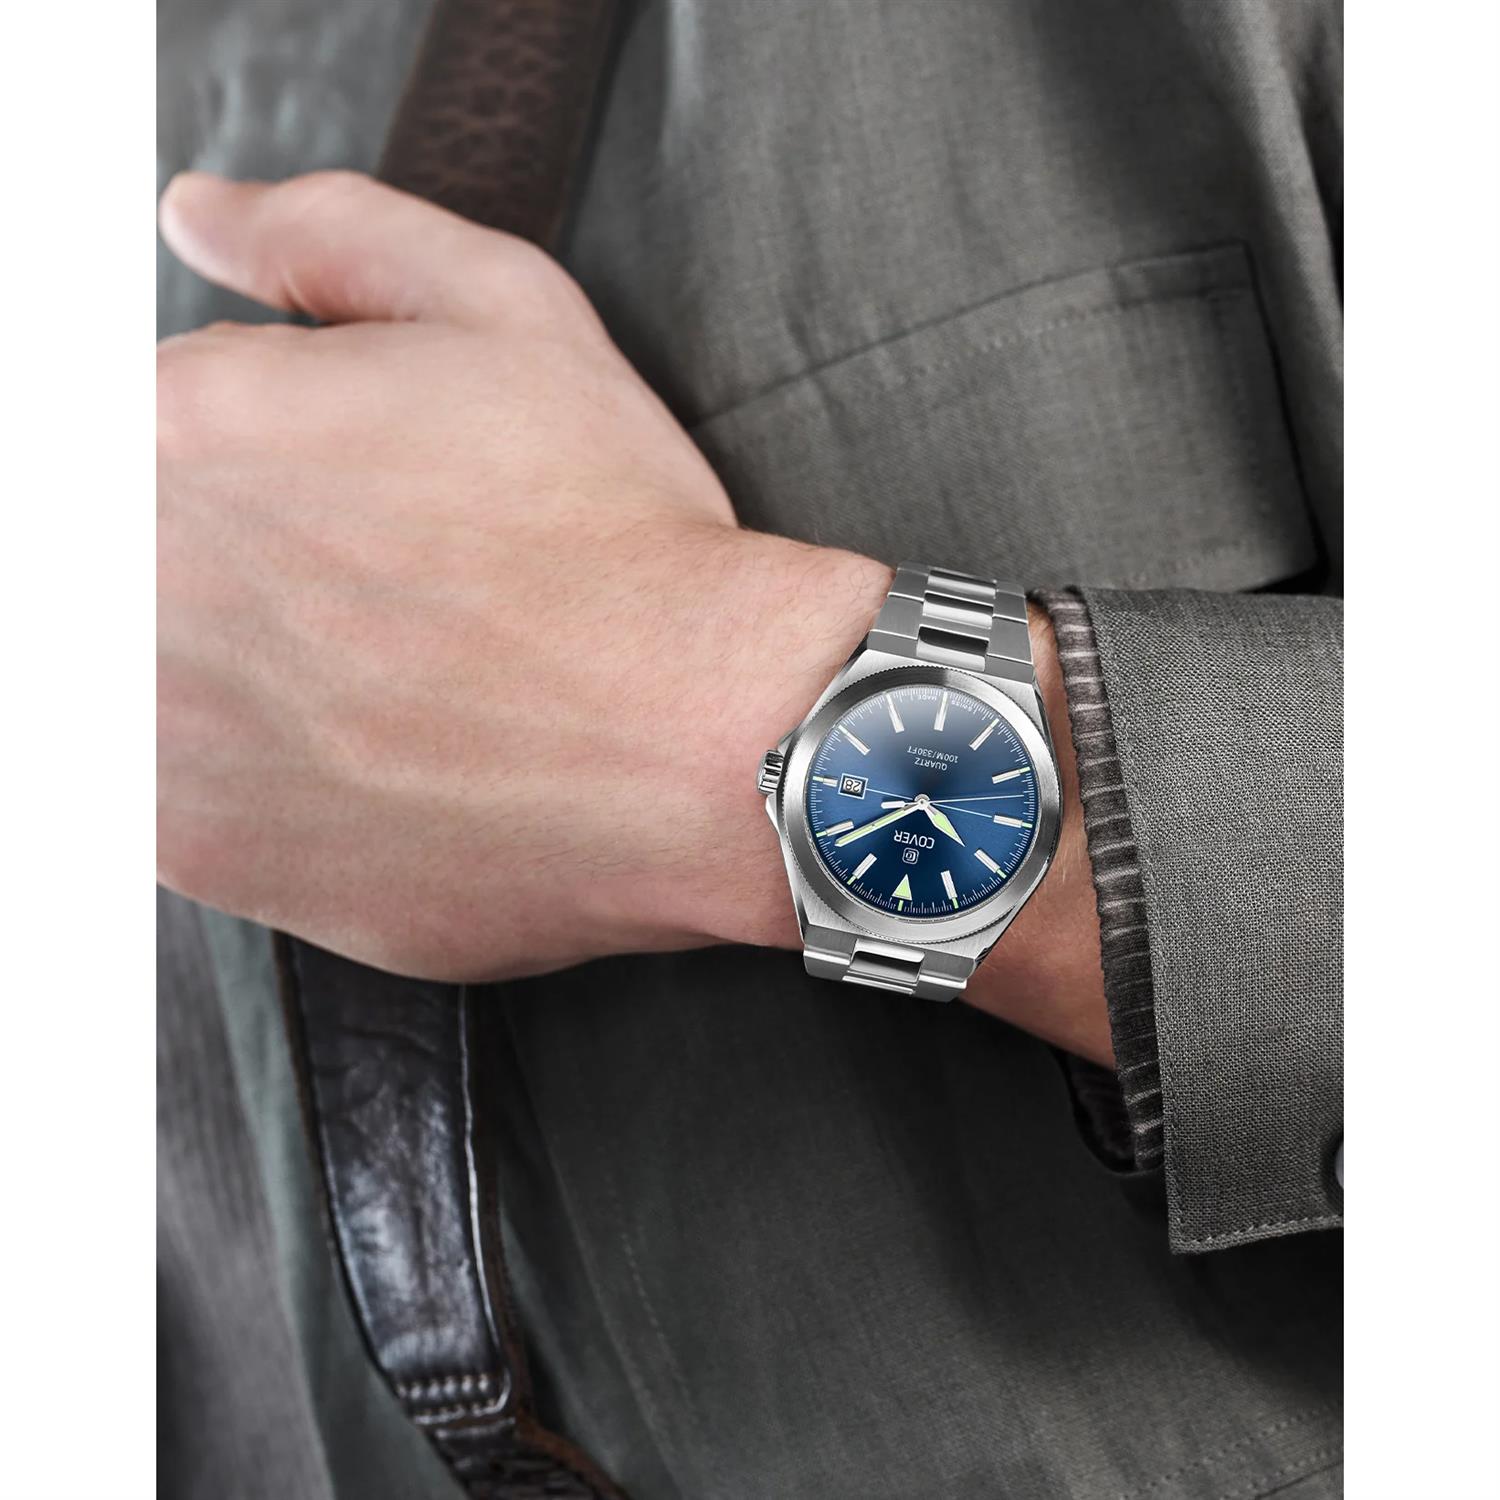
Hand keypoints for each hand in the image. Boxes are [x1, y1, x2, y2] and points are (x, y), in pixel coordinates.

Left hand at [157, 170, 1108, 1063]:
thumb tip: (203, 217)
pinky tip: (367, 748)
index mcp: (181, 430)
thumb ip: (328, 238)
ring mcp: (155, 732)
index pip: (145, 424)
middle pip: (139, 552)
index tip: (333, 502)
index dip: (257, 458)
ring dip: (236, 665)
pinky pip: (177, 793)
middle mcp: (137, 583)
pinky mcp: (202, 855)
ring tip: (375, 676)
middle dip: (242, 559)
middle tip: (372, 592)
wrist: (702, 746)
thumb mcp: (509, 316)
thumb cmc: (623, 547)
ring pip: (149, 672)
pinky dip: (255, 770)